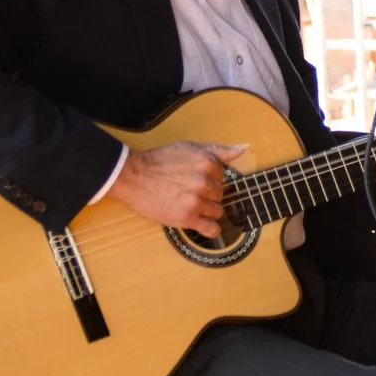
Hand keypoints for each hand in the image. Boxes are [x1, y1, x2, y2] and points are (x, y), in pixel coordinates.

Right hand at [109, 139, 244, 233]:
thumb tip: (243, 148)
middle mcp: (204, 182)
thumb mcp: (189, 147)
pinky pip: (211, 228)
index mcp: (208, 163)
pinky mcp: (187, 218)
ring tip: (188, 204)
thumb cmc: (158, 161)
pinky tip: (204, 224)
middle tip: (188, 191)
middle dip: (207, 194)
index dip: (210, 178)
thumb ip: (218, 149)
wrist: (132, 177)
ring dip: (207, 210)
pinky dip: (211, 229)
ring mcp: (196, 201)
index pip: (222, 176)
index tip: (195, 178)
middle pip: (219, 194)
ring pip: (217, 211)